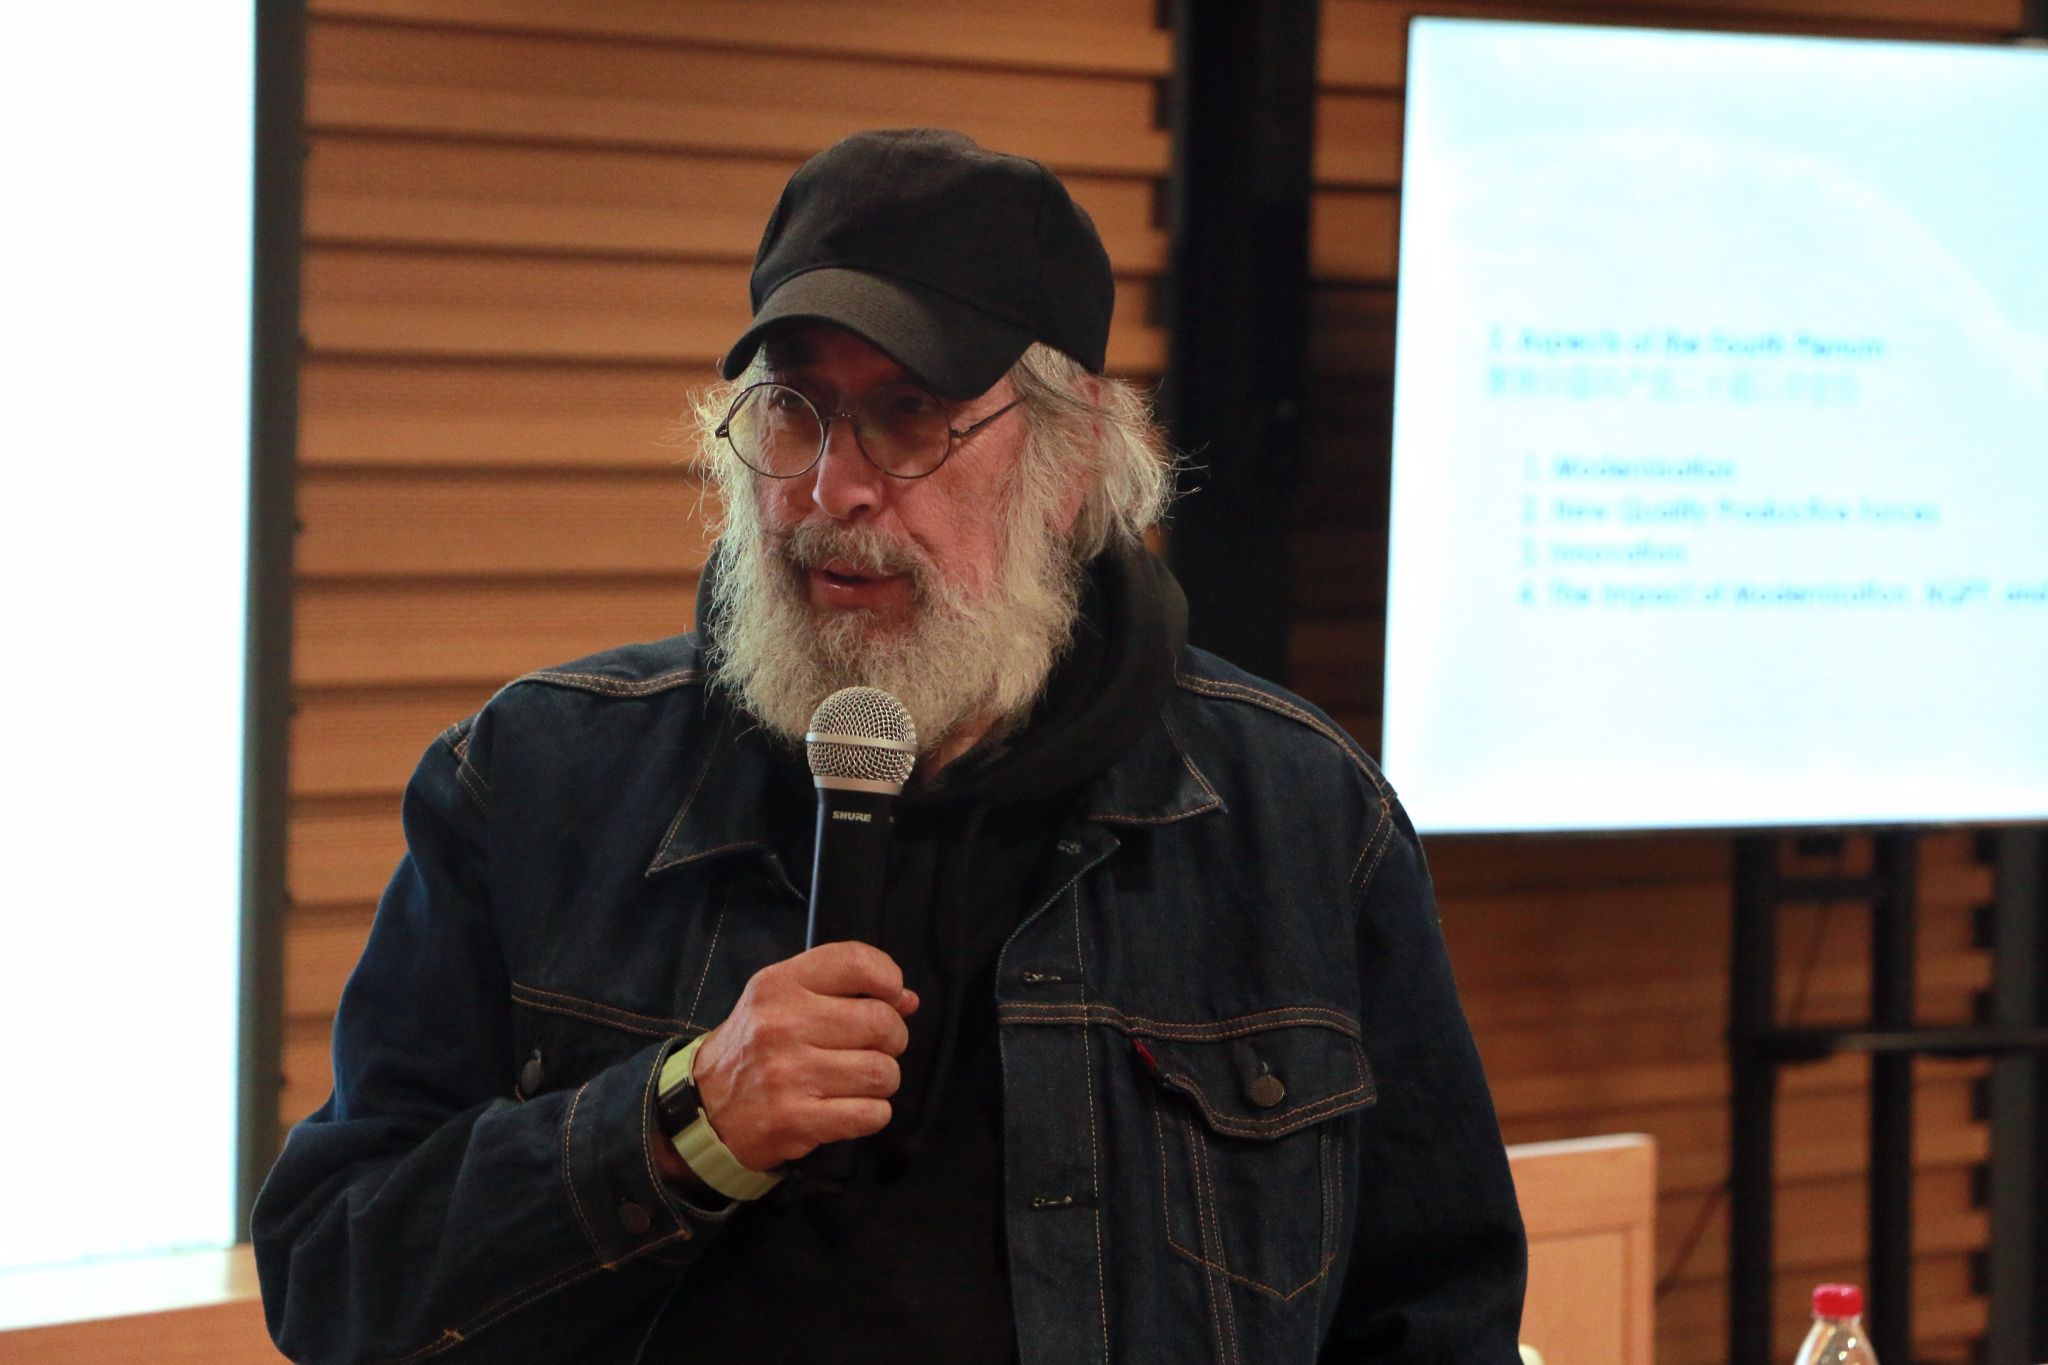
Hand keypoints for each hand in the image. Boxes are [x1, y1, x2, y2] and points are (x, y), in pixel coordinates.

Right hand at [687, 942, 918, 1172]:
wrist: (705, 1105)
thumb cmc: (757, 1045)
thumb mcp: (785, 1000)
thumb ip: (846, 990)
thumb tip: (908, 1000)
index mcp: (779, 985)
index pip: (857, 962)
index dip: (889, 980)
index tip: (888, 998)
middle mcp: (782, 1025)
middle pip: (881, 1022)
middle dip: (892, 1038)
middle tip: (874, 1048)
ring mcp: (787, 1074)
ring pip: (882, 1072)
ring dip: (882, 1080)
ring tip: (859, 1080)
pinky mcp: (795, 1120)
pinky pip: (870, 1114)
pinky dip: (873, 1113)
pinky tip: (852, 1107)